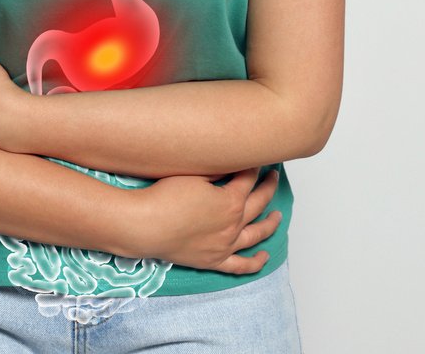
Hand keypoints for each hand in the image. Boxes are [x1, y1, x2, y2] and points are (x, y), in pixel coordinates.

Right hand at [135, 167, 281, 272]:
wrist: (146, 225)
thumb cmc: (165, 197)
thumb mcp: (192, 175)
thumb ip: (215, 172)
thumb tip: (228, 168)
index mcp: (231, 201)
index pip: (248, 180)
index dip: (253, 167)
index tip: (256, 159)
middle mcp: (234, 224)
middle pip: (258, 204)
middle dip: (267, 188)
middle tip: (273, 177)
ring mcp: (226, 245)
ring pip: (257, 235)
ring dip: (270, 224)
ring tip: (278, 216)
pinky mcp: (214, 260)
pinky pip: (241, 265)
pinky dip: (256, 262)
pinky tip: (264, 256)